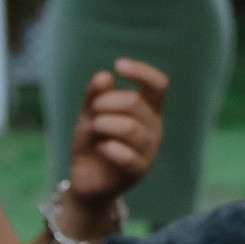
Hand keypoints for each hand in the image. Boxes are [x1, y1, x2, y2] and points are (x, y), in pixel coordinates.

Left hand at [66, 59, 167, 214]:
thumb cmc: (92, 142)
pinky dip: (106, 148)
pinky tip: (100, 149)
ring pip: (129, 127)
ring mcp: (150, 149)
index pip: (158, 85)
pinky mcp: (140, 169)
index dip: (142, 72)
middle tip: (91, 113)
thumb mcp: (89, 114)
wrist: (86, 178)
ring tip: (94, 131)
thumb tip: (105, 76)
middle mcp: (154, 127)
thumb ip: (95, 96)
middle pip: (134, 102)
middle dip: (105, 103)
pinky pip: (126, 154)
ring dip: (102, 125)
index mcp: (148, 110)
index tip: (119, 65)